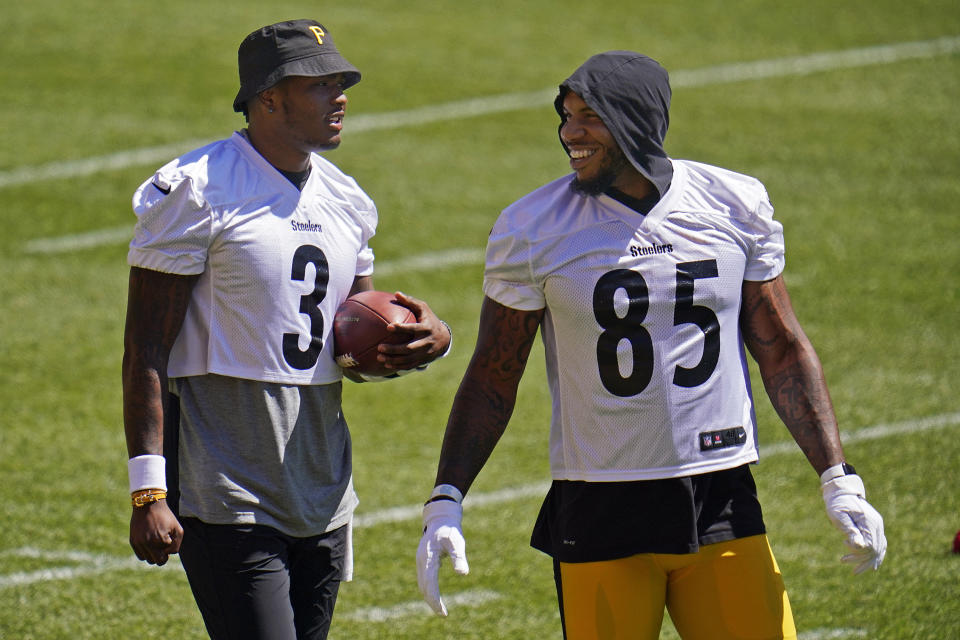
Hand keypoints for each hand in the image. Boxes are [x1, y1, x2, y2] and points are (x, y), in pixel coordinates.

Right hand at [129, 500, 182, 565]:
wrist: (149, 504)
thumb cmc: (165, 516)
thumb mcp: (178, 528)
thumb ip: (176, 544)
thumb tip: (168, 554)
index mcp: (159, 540)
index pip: (165, 557)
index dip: (169, 550)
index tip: (169, 540)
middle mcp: (147, 543)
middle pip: (157, 561)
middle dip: (162, 555)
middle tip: (163, 544)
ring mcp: (138, 543)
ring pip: (148, 559)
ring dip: (153, 554)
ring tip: (156, 542)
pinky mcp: (133, 541)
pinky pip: (140, 555)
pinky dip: (146, 552)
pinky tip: (150, 542)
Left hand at [378, 292, 450, 370]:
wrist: (444, 339)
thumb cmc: (429, 320)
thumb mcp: (423, 309)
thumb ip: (410, 302)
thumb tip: (396, 294)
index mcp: (426, 328)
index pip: (413, 329)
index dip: (401, 328)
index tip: (388, 327)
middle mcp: (425, 342)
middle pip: (409, 348)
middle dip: (394, 349)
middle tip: (380, 347)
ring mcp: (424, 353)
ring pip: (407, 359)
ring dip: (393, 360)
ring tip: (379, 357)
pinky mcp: (422, 360)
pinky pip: (409, 365)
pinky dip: (397, 366)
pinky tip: (386, 364)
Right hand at [416, 499, 468, 615]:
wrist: (441, 517)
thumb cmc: (450, 529)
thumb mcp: (457, 542)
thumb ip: (459, 557)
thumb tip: (463, 574)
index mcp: (427, 557)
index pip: (429, 584)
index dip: (435, 599)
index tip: (443, 612)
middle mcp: (421, 561)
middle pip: (423, 586)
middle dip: (432, 601)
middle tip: (443, 614)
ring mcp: (421, 560)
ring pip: (422, 584)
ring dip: (430, 597)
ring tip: (440, 609)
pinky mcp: (424, 560)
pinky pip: (424, 578)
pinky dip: (429, 589)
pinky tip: (436, 595)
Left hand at [821, 474, 886, 573]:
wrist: (841, 491)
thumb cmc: (837, 503)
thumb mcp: (839, 516)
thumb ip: (850, 530)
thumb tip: (859, 546)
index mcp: (870, 522)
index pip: (870, 545)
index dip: (858, 551)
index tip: (844, 544)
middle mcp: (877, 525)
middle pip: (875, 550)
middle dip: (861, 559)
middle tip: (842, 561)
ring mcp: (877, 526)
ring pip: (879, 549)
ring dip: (867, 560)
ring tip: (855, 570)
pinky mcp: (874, 527)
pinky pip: (879, 545)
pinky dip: (875, 556)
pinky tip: (871, 565)